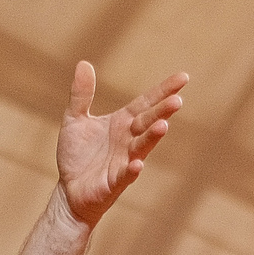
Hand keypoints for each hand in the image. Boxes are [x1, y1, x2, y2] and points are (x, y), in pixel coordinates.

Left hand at [57, 62, 187, 226]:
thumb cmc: (77, 155)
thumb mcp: (74, 120)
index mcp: (122, 122)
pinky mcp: (116, 181)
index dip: (163, 90)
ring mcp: (125, 160)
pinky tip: (137, 164)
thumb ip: (81, 94)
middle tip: (177, 101)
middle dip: (162, 112)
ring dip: (153, 137)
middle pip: (148, 122)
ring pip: (142, 146)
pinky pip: (126, 175)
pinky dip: (132, 169)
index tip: (183, 77)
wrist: (70, 191)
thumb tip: (84, 63)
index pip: (146, 102)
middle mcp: (128, 139)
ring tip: (163, 126)